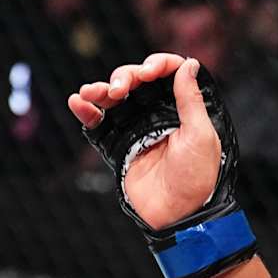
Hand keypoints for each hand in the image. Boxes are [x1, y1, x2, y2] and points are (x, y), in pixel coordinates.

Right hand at [68, 53, 223, 230]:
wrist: (175, 214)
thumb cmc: (195, 177)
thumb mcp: (200, 135)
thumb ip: (190, 99)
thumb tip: (188, 63)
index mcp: (180, 108)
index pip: (167, 73)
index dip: (157, 64)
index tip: (149, 71)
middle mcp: (157, 113)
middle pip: (136, 80)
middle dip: (125, 76)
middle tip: (121, 89)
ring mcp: (135, 129)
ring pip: (113, 98)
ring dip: (100, 90)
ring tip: (91, 92)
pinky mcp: (117, 145)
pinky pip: (98, 124)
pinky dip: (86, 111)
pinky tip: (78, 101)